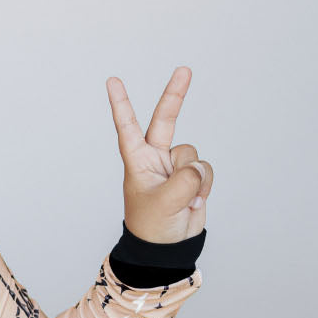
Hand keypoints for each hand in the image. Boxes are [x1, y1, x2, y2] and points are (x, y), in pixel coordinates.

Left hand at [106, 66, 213, 243]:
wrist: (169, 247)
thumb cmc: (153, 227)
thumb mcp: (164, 203)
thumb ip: (184, 180)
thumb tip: (198, 167)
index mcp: (137, 161)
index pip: (127, 127)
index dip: (121, 103)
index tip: (112, 80)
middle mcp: (154, 158)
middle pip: (165, 119)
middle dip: (175, 95)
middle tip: (184, 70)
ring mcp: (174, 166)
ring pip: (192, 154)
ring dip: (193, 176)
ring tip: (182, 198)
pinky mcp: (192, 176)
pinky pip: (206, 169)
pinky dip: (205, 185)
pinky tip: (194, 201)